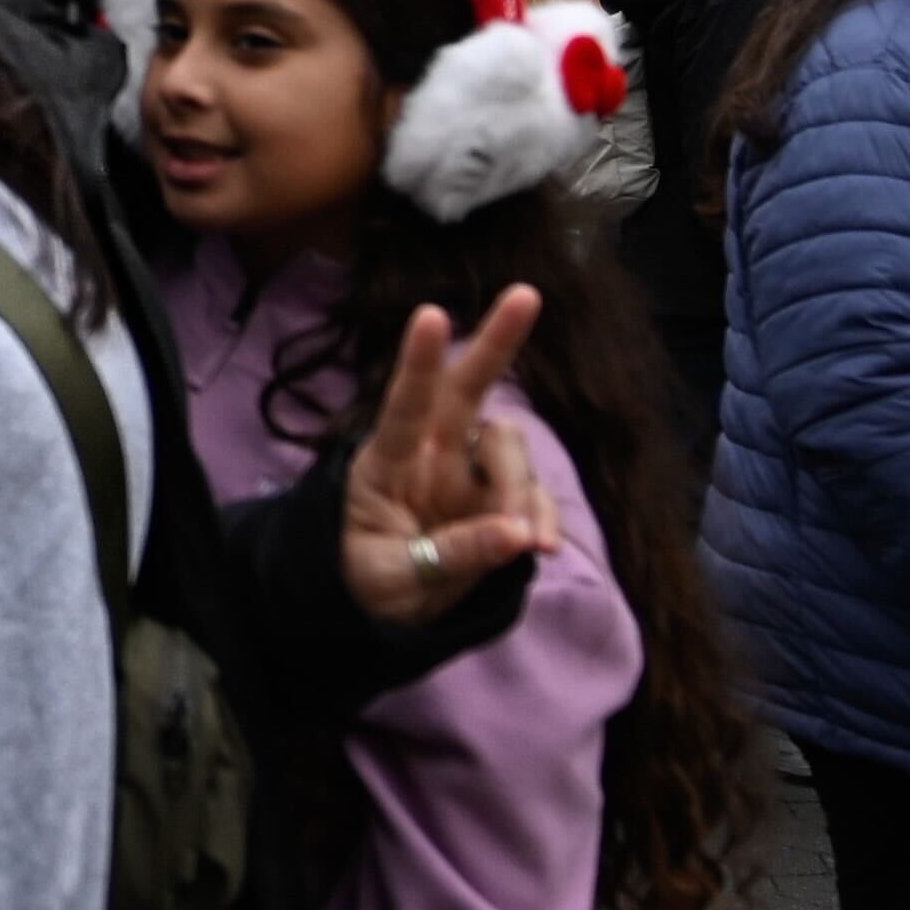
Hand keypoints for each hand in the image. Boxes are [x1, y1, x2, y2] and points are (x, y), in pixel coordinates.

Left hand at [342, 287, 558, 624]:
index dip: (417, 363)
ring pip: (510, 449)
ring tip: (521, 544)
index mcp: (386, 463)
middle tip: (526, 295)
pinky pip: (534, 498)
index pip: (402, 407)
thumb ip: (452, 556)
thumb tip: (517, 535)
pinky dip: (542, 519)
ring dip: (520, 488)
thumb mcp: (395, 580)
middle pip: (466, 390)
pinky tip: (540, 549)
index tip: (431, 314)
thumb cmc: (367, 583)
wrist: (383, 614)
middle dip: (497, 341)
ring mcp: (469, 475)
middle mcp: (431, 454)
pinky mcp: (500, 503)